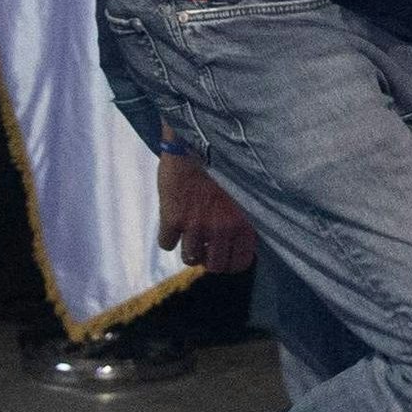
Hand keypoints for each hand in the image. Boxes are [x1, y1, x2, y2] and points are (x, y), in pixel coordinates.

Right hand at [157, 154, 260, 274]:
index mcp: (244, 222)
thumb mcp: (244, 194)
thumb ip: (243, 219)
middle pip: (214, 266)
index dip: (229, 262)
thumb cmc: (223, 167)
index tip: (223, 255)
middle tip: (205, 247)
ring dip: (189, 249)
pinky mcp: (173, 220)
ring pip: (190, 259)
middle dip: (208, 259)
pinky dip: (168, 237)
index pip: (239, 263)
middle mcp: (223, 229)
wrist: (195, 146)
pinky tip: (173, 223)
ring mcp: (197, 226)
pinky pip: (167, 245)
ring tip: (190, 234)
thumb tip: (241, 243)